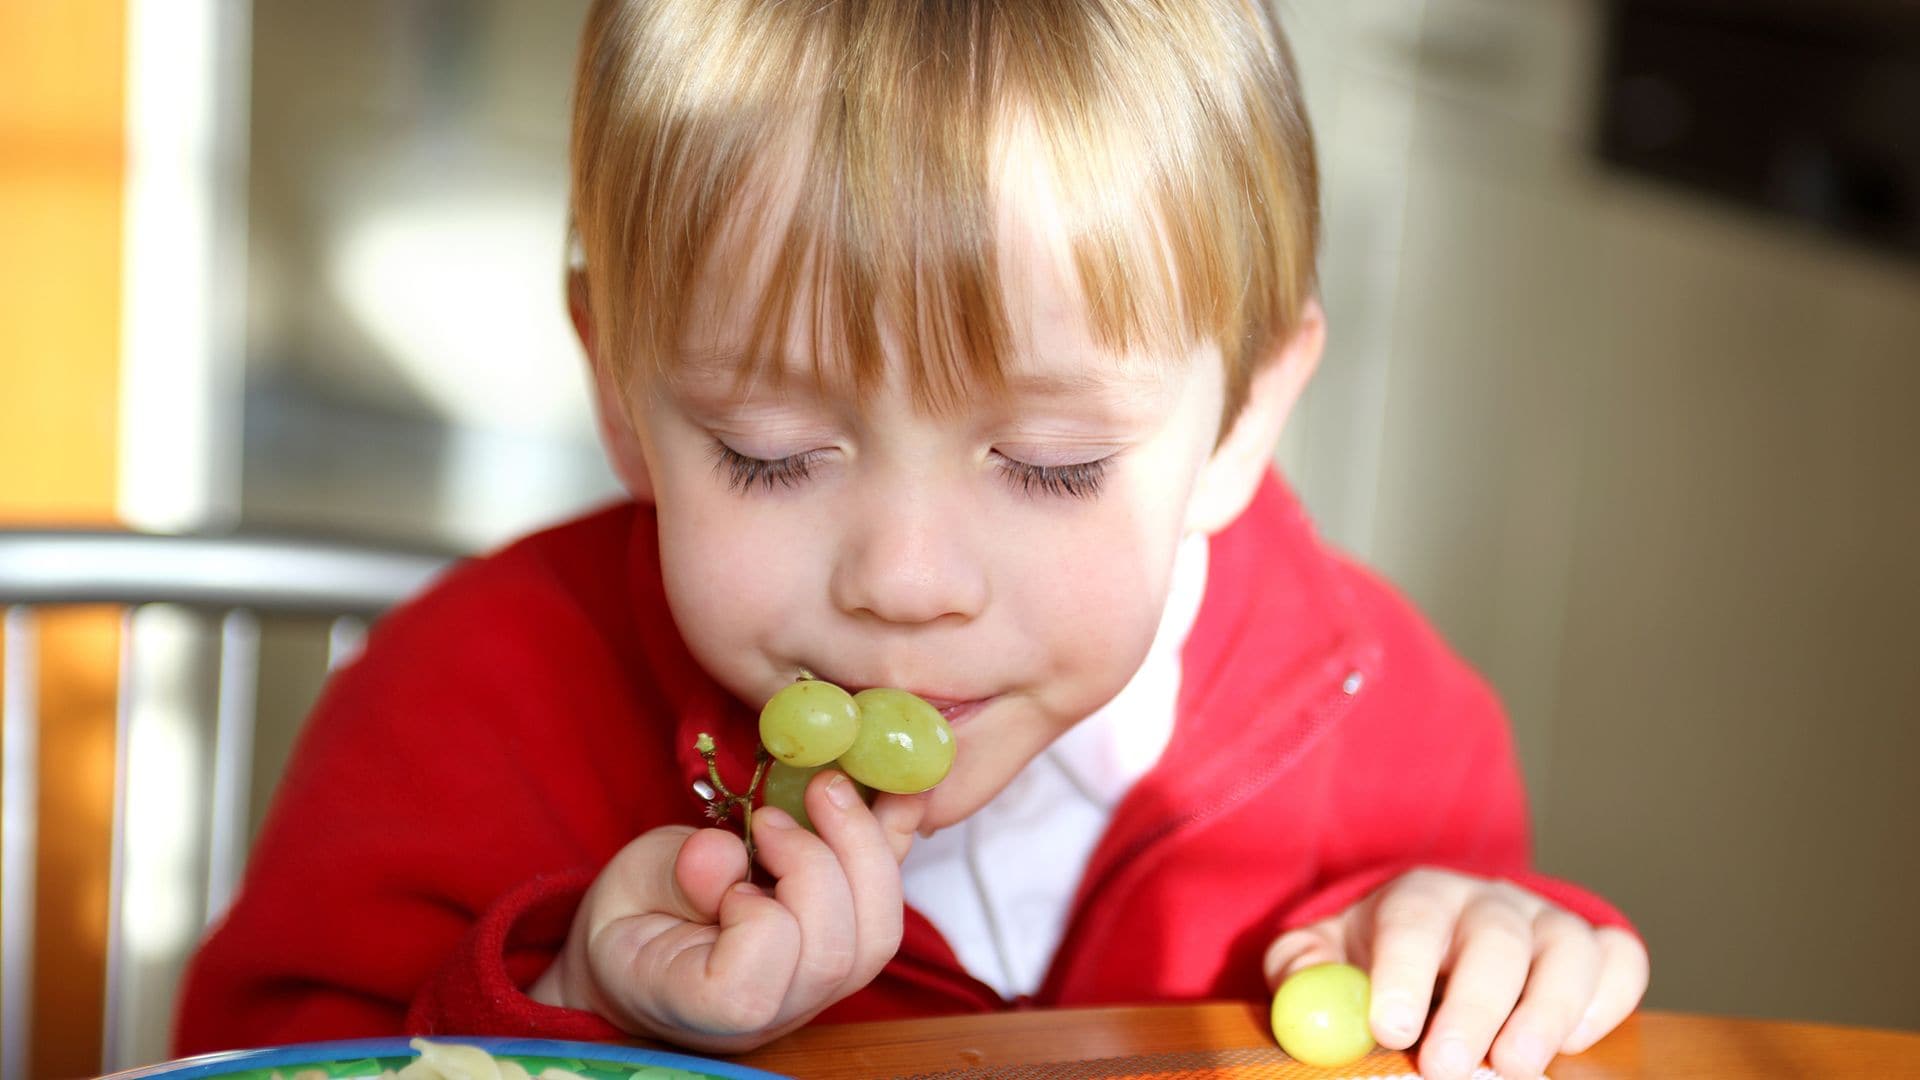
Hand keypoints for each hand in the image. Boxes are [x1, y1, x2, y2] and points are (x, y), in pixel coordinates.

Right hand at [530, 770, 926, 1052]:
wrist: (648, 947)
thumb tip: (722, 853)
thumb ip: (671, 876)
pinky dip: (894, 844)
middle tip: (784, 808)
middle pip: (837, 955)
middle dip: (824, 860)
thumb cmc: (632, 922)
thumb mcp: (628, 888)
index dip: (757, 914)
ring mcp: (820, 989)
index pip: (757, 981)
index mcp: (704, 1008)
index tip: (731, 864)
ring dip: (865, 847)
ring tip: (827, 791)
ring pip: (878, 934)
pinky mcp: (847, 948)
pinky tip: (895, 793)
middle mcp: (777, 1012)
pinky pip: (887, 904)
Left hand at [1263, 868, 1648, 1079]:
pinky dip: (1607, 999)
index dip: (1402, 972)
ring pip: (1567, 949)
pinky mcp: (1596, 952)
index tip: (1391, 1028)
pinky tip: (1575, 1042)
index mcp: (1418, 898)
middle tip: (1448, 1067)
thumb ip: (1305, 972)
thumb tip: (1303, 998)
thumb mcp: (1324, 957)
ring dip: (1547, 1011)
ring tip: (1516, 1066)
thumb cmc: (1375, 957)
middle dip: (1474, 1008)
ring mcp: (1547, 924)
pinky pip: (1619, 963)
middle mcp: (1489, 902)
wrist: (1438, 939)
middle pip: (1493, 941)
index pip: (1412, 921)